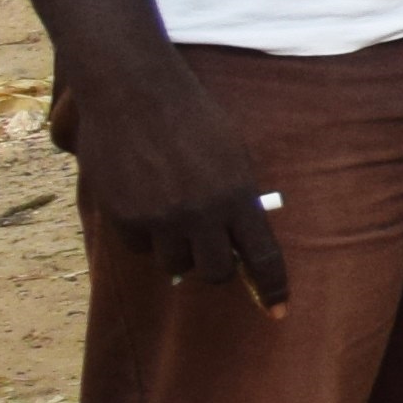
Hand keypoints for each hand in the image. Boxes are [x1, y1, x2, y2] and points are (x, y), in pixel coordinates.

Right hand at [56, 49, 287, 310]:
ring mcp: (160, 217)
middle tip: (211, 254)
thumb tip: (239, 239)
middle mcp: (200, 213)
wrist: (134, 92)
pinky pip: (139, 248)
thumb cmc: (190, 117)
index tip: (279, 310)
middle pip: (216, 271)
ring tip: (173, 222)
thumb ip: (236, 198)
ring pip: (174, 265)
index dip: (273, 288)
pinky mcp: (124, 216)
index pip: (263, 257)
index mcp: (237, 195)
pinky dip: (144, 237)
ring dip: (178, 253)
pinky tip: (142, 205)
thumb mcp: (230, 155)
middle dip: (216, 268)